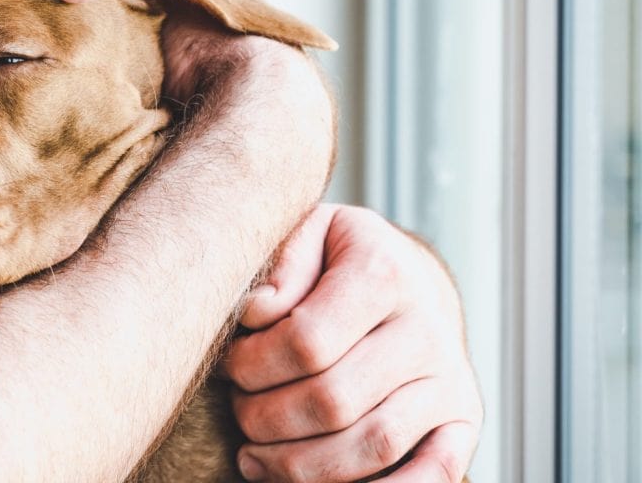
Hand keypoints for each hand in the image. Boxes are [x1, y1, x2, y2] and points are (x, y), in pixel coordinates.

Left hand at [224, 204, 482, 481]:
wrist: (409, 274)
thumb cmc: (339, 259)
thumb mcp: (307, 233)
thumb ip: (280, 266)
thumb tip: (256, 313)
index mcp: (383, 273)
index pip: (307, 341)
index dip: (252, 365)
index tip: (228, 365)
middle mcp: (427, 328)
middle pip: (332, 401)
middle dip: (265, 417)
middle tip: (239, 409)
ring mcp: (450, 379)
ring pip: (371, 447)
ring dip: (299, 465)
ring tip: (254, 455)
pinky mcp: (463, 420)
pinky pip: (434, 476)